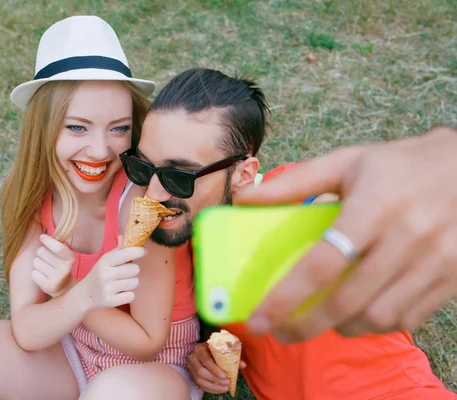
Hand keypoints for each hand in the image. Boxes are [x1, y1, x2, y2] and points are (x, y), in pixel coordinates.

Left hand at [31, 234, 74, 296]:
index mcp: (70, 258)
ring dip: (38, 263)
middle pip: (41, 252)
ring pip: (36, 262)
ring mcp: (57, 278)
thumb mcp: (63, 254)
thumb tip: (38, 218)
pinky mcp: (49, 286)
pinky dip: (36, 274)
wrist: (65, 287)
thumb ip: (55, 241)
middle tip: (47, 258)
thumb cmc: (61, 265)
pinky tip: (43, 276)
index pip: (57, 247)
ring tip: (45, 268)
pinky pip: (33, 273)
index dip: (47, 240)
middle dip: (41, 252)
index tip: (42, 237)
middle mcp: (65, 268)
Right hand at [79, 236, 145, 309]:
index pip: (125, 254)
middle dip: (133, 271)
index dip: (138, 251)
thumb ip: (117, 249)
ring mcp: (107, 289)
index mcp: (105, 262)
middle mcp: (106, 275)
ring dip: (131, 283)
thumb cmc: (98, 274)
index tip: (143, 252)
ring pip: (135, 283)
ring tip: (121, 283)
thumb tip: (125, 236)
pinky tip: (120, 293)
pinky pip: (131, 296)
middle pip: (135, 269)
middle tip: (125, 273)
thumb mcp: (105, 260)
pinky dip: (128, 295)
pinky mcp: (110, 301)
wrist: (84, 295)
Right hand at [188, 342, 245, 393]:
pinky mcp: (192, 375)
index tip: (225, 376)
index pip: (206, 360)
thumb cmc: (215, 350)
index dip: (215, 369)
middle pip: (201, 372)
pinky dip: (210, 389)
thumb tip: (243, 365)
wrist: (205, 351)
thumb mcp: (222, 350)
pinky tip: (219, 390)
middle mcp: (193, 358)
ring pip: (199, 380)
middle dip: (215, 379)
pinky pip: (200, 385)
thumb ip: (232, 357)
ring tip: (225, 388)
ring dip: (213, 386)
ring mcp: (191, 367)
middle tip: (227, 383)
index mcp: (200, 349)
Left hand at [235, 126, 456, 341]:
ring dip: (340, 327)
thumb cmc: (397, 166)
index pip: (322, 264)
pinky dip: (375, 325)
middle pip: (347, 300)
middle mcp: (406, 238)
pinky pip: (407, 318)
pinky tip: (356, 315)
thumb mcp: (346, 162)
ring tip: (317, 319)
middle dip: (306, 325)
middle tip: (280, 331)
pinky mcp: (451, 278)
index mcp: (373, 208)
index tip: (259, 319)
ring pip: (378, 317)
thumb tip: (245, 198)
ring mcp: (433, 262)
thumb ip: (294, 182)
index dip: (286, 297)